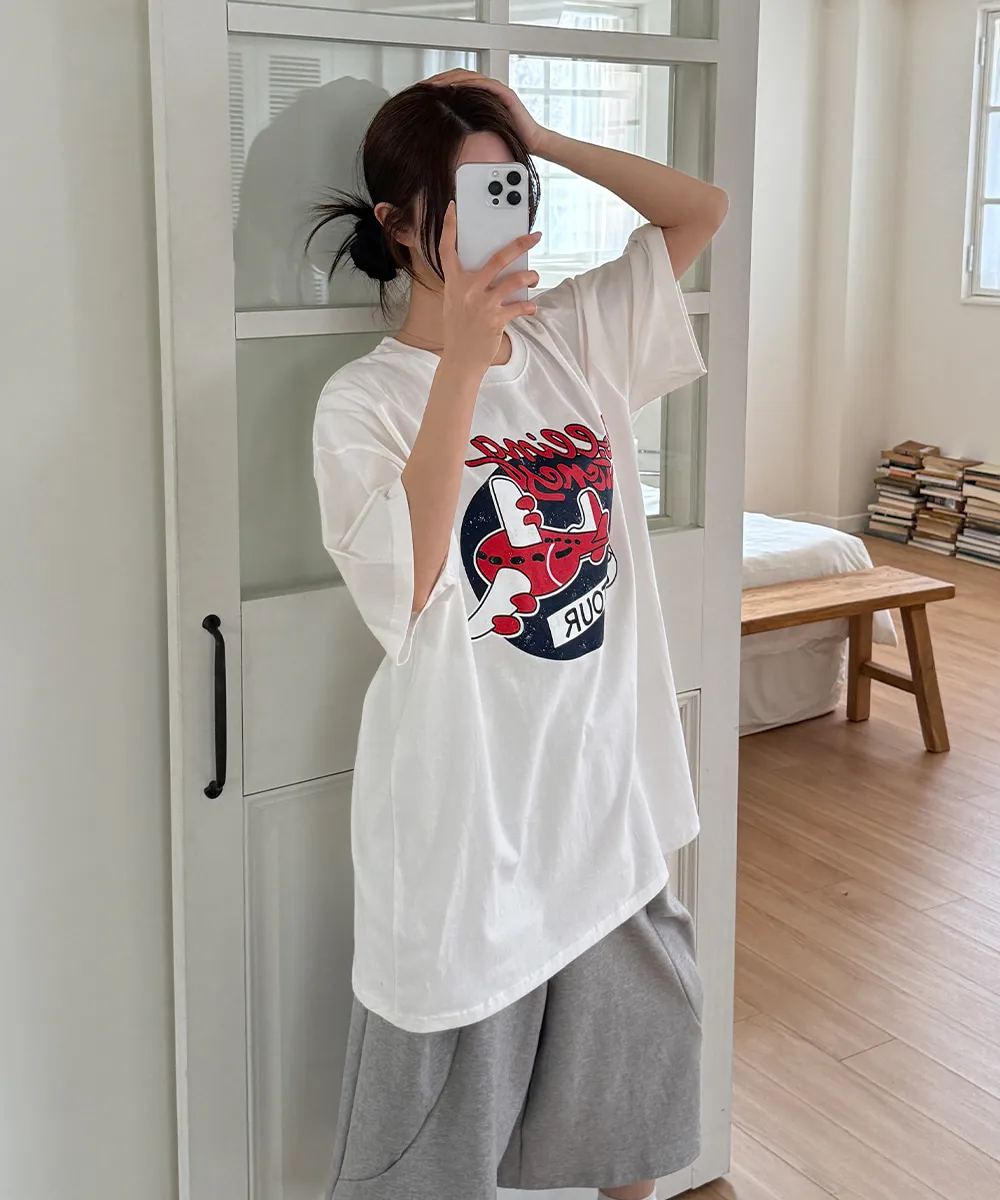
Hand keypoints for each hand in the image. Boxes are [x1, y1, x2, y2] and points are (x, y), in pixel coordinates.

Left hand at [426, 68, 546, 155]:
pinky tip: (455, 88)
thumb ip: (463, 127)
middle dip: (438, 80)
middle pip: (458, 76)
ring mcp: (495, 89)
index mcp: (478, 97)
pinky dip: (468, 84)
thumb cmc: (506, 139)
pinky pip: (484, 83)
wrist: (530, 143)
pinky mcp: (504, 93)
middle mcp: (485, 89)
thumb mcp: (477, 134)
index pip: (453, 84)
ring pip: (468, 77)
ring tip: (435, 85)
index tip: (420, 92)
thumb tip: (440, 133)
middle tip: (422, 86)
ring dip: (449, 79)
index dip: (436, 86)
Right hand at [437, 201, 540, 372]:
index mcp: (453, 282)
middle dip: (520, 244)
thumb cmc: (458, 331)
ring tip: (534, 278)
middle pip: (497, 258)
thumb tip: (492, 272)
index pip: (447, 248)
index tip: (453, 208)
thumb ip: (466, 285)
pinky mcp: (495, 319)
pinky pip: (520, 306)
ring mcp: (482, 304)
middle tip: (534, 237)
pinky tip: (531, 307)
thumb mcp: (454, 303)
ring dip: (530, 277)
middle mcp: (467, 289)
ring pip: (515, 280)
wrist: (459, 361)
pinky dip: (529, 306)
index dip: (449, 226)